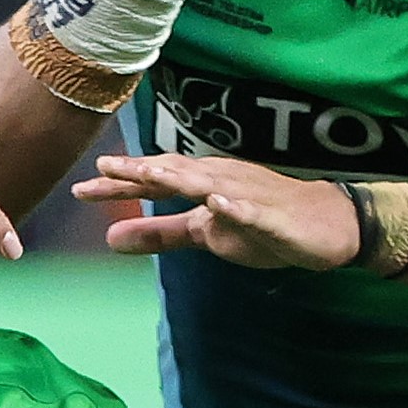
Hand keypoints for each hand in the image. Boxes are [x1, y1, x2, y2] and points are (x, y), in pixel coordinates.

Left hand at [75, 151, 360, 269]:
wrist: (326, 225)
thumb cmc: (262, 223)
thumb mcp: (204, 234)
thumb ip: (160, 234)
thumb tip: (110, 239)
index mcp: (202, 184)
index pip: (155, 182)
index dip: (120, 184)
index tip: (81, 189)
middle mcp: (220, 181)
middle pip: (176, 174)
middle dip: (142, 171)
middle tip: (105, 168)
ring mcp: (248, 196)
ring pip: (210, 184)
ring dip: (181, 178)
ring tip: (150, 174)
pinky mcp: (274, 216)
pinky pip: (253, 211)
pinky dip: (235, 207)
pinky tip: (218, 205)